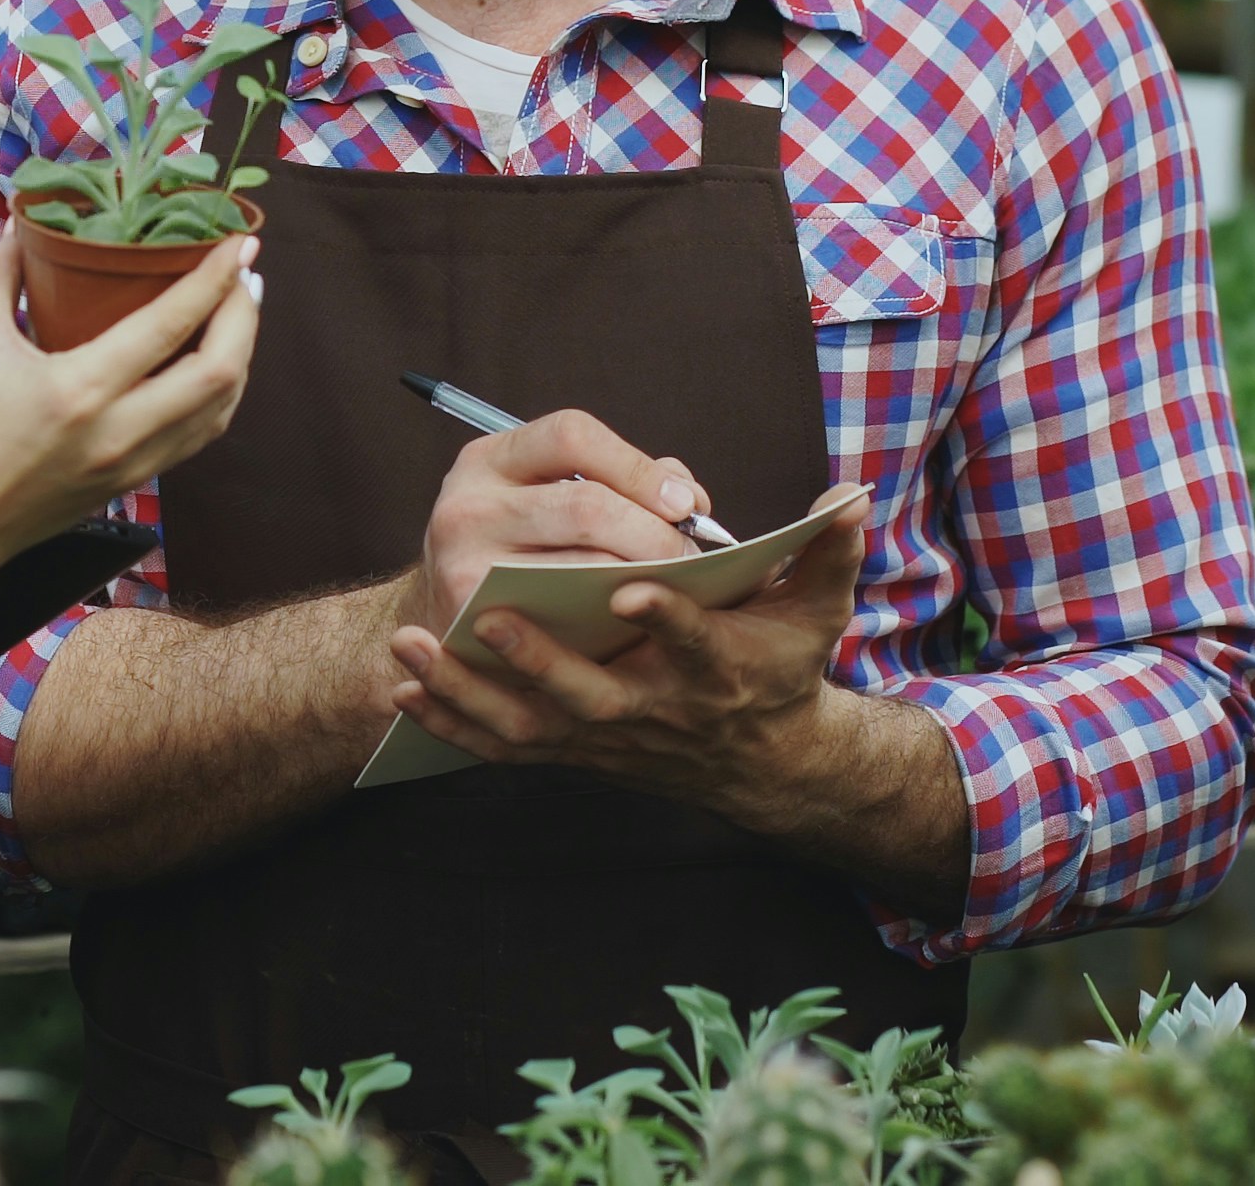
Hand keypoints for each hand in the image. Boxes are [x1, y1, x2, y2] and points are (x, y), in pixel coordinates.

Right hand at [0, 231, 260, 571]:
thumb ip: (1, 274)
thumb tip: (22, 224)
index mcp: (80, 390)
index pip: (170, 325)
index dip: (215, 279)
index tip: (240, 243)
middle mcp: (119, 432)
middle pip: (220, 371)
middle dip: (245, 315)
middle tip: (246, 274)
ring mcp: (132, 464)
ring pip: (220, 409)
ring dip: (241, 354)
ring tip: (238, 311)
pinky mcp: (132, 483)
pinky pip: (198, 434)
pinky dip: (218, 394)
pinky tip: (214, 365)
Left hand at [386, 488, 864, 811]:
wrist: (759, 758)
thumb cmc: (780, 663)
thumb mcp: (817, 611)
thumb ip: (827, 552)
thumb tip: (850, 496)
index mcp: (717, 667)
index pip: (695, 643)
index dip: (669, 620)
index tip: (634, 587)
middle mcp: (657, 708)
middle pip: (593, 694)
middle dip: (540, 660)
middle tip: (491, 616)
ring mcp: (607, 736)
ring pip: (532, 726)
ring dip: (469, 694)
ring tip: (411, 653)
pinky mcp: (572, 751)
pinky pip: (504, 747)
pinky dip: (452, 725)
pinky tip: (405, 691)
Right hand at [403, 408, 709, 637]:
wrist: (445, 624)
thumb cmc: (517, 552)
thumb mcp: (545, 498)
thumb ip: (619, 483)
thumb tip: (688, 497)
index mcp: (490, 460)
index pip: (572, 435)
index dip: (638, 467)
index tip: (685, 504)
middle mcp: (467, 503)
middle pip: (585, 504)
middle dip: (653, 532)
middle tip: (689, 557)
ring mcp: (463, 562)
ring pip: (580, 566)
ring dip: (643, 578)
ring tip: (675, 588)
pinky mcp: (474, 619)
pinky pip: (564, 616)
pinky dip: (611, 616)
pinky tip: (636, 618)